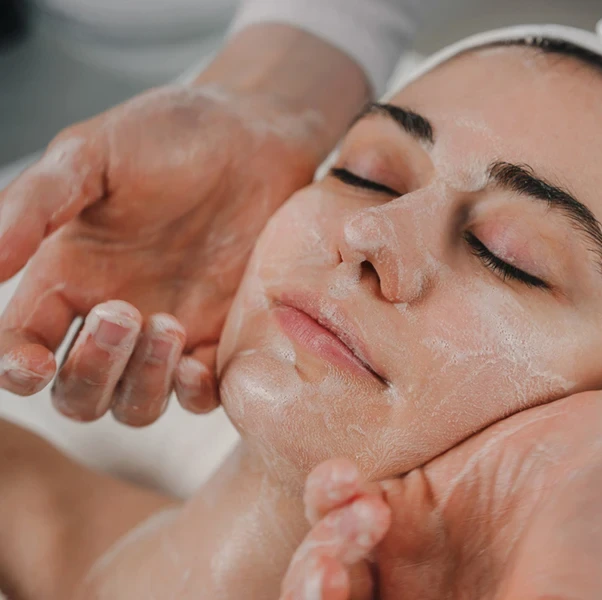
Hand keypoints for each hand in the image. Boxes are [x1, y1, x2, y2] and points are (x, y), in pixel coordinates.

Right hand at [0, 24, 368, 425]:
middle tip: (124, 313)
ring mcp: (172, 332)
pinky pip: (202, 395)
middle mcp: (115, 316)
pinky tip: (200, 363)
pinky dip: (194, 394)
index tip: (33, 364)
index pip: (22, 344)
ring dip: (142, 384)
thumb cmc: (169, 136)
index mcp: (67, 277)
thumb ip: (35, 206)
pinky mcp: (226, 336)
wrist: (255, 135)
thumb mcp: (92, 156)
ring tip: (169, 325)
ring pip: (137, 404)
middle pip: (79, 392)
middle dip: (90, 373)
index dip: (17, 367)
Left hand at [281, 356, 601, 599]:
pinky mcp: (409, 502)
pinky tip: (353, 479)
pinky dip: (331, 497)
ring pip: (325, 567)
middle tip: (330, 571)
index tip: (335, 597)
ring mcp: (410, 560)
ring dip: (325, 545)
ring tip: (365, 514)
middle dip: (314, 595)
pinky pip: (339, 506)